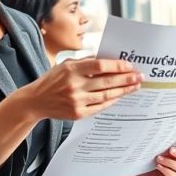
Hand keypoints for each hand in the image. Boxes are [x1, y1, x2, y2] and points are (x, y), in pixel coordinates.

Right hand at [20, 58, 143, 120]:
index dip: (117, 65)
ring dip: (123, 90)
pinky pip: (100, 107)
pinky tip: (121, 96)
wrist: (35, 101)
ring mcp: (76, 101)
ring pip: (106, 95)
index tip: (130, 65)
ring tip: (135, 86)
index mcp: (71, 70)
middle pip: (107, 81)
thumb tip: (110, 61)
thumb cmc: (53, 80)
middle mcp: (74, 85)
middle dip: (126, 79)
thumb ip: (85, 62)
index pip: (100, 66)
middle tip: (140, 76)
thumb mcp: (65, 65)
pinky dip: (112, 101)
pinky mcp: (77, 113)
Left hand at [102, 138, 175, 175]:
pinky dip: (166, 170)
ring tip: (158, 158)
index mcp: (175, 150)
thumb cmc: (140, 156)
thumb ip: (161, 138)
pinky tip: (158, 166)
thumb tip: (163, 126)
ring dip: (171, 162)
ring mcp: (172, 171)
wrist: (129, 170)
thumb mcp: (151, 145)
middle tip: (170, 150)